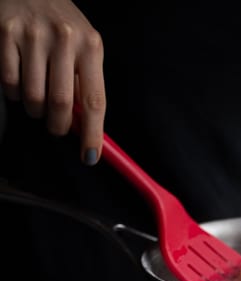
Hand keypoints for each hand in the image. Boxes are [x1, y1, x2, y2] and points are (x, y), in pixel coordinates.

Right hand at [0, 0, 104, 162]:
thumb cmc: (62, 26)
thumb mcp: (84, 49)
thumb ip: (86, 84)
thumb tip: (84, 129)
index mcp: (91, 46)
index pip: (94, 101)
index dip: (92, 134)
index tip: (89, 157)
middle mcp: (64, 38)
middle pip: (60, 104)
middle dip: (58, 126)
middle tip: (57, 127)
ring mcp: (32, 34)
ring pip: (33, 98)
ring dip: (36, 110)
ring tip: (39, 100)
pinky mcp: (6, 33)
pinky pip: (10, 83)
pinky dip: (16, 93)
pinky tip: (22, 82)